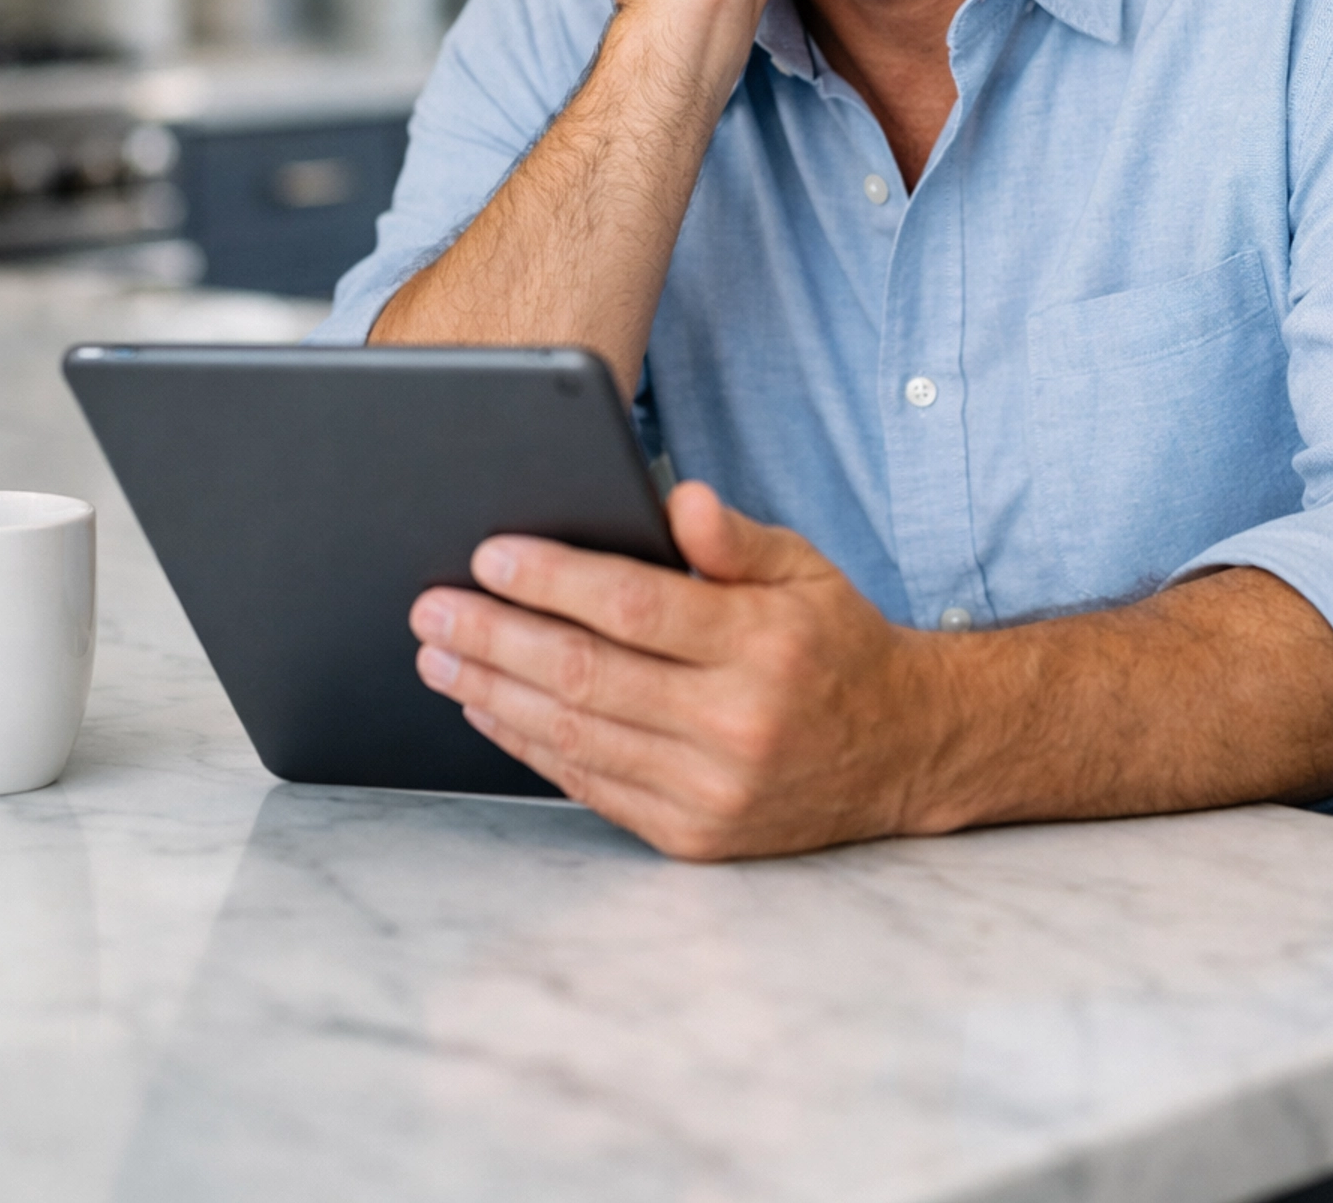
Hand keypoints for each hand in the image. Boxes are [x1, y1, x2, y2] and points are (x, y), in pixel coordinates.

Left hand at [409, 481, 948, 860]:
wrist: (900, 753)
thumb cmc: (834, 644)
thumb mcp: (804, 569)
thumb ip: (735, 538)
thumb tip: (678, 499)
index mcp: (762, 644)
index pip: (634, 605)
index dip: (552, 579)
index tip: (489, 554)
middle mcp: (735, 723)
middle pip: (586, 674)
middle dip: (495, 637)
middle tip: (432, 608)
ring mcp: (710, 789)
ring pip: (575, 735)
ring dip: (493, 692)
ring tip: (440, 654)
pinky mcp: (692, 835)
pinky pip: (590, 785)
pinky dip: (528, 744)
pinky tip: (490, 707)